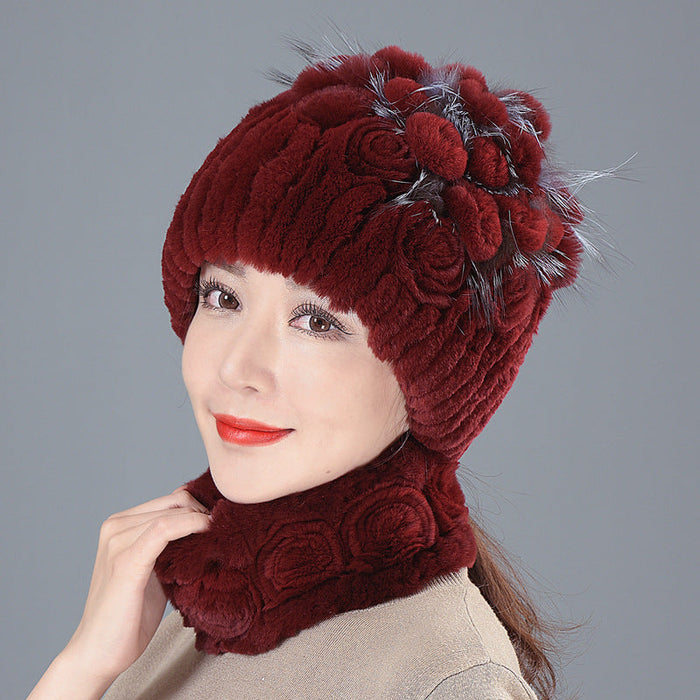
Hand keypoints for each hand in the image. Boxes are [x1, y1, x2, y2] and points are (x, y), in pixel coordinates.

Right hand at [29, 488, 210, 698]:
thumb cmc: (129, 615)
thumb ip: (171, 547)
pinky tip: (207, 534)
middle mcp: (115, 527)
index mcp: (120, 525)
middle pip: (174, 501)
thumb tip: (206, 528)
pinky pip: (163, 530)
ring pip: (171, 512)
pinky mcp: (125, 561)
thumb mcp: (155, 571)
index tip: (224, 522)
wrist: (97, 654)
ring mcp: (117, 542)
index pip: (170, 500)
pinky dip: (190, 526)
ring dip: (201, 519)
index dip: (201, 506)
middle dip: (204, 511)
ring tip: (221, 534)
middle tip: (227, 530)